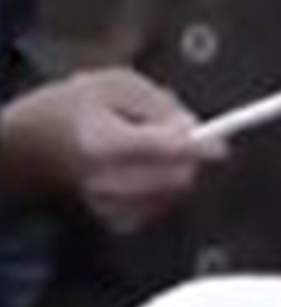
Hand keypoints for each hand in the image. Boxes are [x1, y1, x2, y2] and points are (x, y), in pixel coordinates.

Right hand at [0, 69, 224, 231]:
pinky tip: (136, 171)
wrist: (35, 145)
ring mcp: (113, 206)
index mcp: (104, 143)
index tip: (218, 142)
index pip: (169, 151)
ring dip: (173, 171)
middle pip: (180, 178)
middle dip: (186, 157)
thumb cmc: (76, 109)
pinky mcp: (119, 222)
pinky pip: (164, 205)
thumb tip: (200, 133)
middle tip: (167, 136)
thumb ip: (162, 105)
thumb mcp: (117, 84)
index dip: (202, 146)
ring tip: (141, 150)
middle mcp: (108, 182)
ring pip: (177, 193)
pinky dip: (161, 188)